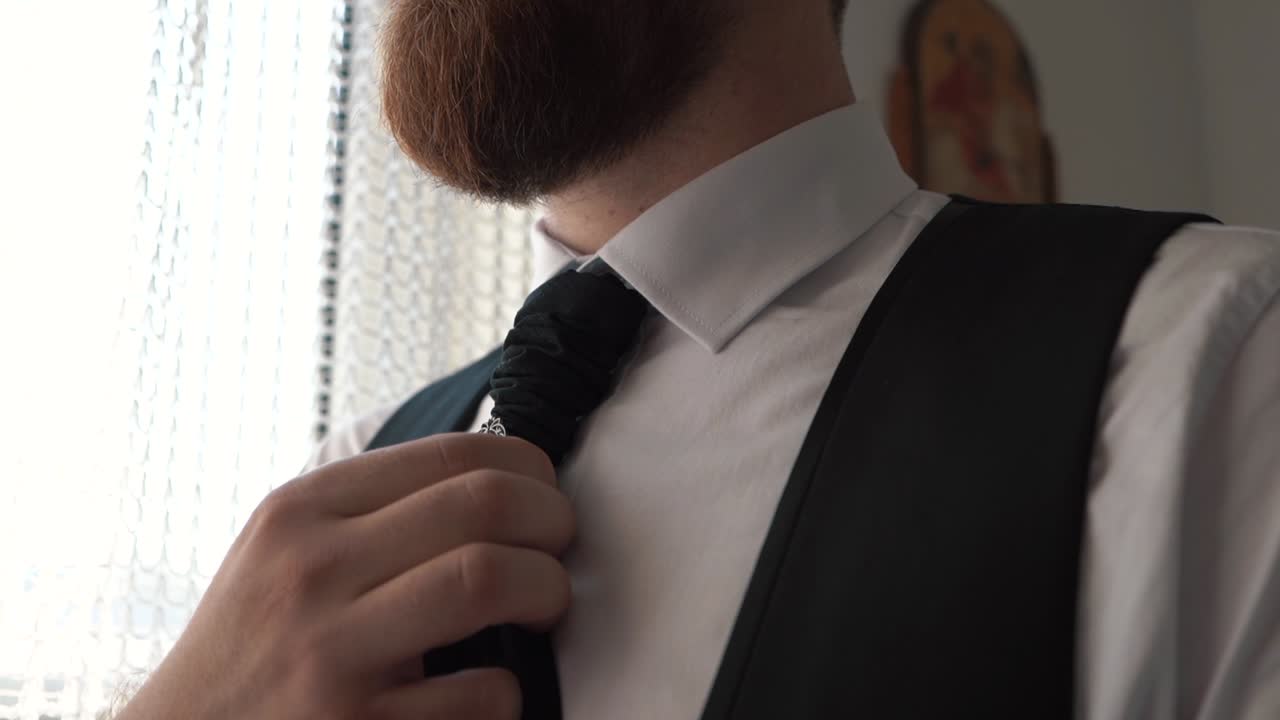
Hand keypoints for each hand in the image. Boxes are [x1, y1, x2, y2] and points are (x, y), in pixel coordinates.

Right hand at [117, 433, 572, 719]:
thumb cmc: (251, 648)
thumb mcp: (281, 552)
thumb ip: (369, 510)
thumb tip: (498, 483)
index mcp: (301, 512)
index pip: (452, 454)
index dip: (529, 470)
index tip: (544, 498)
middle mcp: (312, 570)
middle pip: (484, 503)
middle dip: (553, 520)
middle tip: (558, 549)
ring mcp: (332, 653)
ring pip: (490, 577)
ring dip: (548, 590)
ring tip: (545, 606)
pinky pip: (483, 692)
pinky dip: (510, 691)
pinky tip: (491, 688)